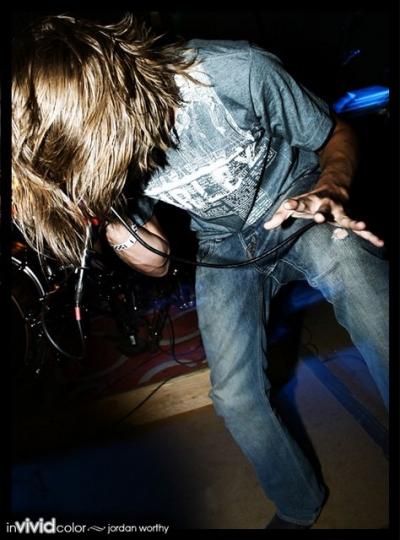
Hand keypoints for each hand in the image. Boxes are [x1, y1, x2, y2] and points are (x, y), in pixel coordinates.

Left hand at [263, 187, 383, 247]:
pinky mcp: (349, 218)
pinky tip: (380, 242)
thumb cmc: (310, 200)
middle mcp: (326, 205)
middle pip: (324, 209)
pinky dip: (371, 235)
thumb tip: (266, 226)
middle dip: (322, 213)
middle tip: (320, 217)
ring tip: (362, 225)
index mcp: (310, 202)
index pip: (299, 202)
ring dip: (354, 221)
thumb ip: (280, 215)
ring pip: (347, 217)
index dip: (293, 203)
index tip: (288, 204)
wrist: (334, 187)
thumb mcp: (294, 205)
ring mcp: (339, 212)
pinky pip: (361, 230)